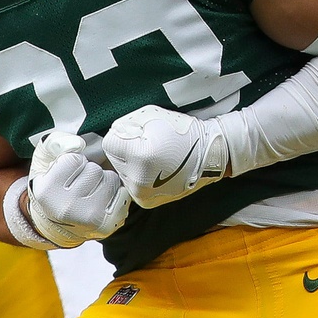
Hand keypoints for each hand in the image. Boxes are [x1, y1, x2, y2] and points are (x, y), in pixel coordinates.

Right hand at [26, 131, 130, 247]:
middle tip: (79, 183)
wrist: (56, 224)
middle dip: (89, 171)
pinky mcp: (107, 225)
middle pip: (94, 170)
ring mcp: (88, 219)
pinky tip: (102, 200)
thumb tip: (78, 144)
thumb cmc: (52, 185)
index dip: (73, 162)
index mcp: (47, 192)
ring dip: (103, 181)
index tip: (66, 173)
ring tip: (90, 191)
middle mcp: (67, 208)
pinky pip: (123, 194)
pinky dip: (115, 193)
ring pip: (111, 180)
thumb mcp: (43, 160)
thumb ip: (55, 143)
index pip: (74, 160)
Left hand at [103, 104, 228, 208]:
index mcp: (141, 157)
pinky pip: (130, 183)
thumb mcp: (151, 116)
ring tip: (153, 158)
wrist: (208, 156)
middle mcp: (139, 180)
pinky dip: (137, 175)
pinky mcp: (145, 201)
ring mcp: (142, 194)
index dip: (123, 135)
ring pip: (121, 172)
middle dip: (125, 150)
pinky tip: (154, 170)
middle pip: (113, 159)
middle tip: (148, 145)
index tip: (139, 134)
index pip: (109, 143)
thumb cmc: (182, 133)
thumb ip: (125, 124)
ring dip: (130, 163)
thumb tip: (113, 133)